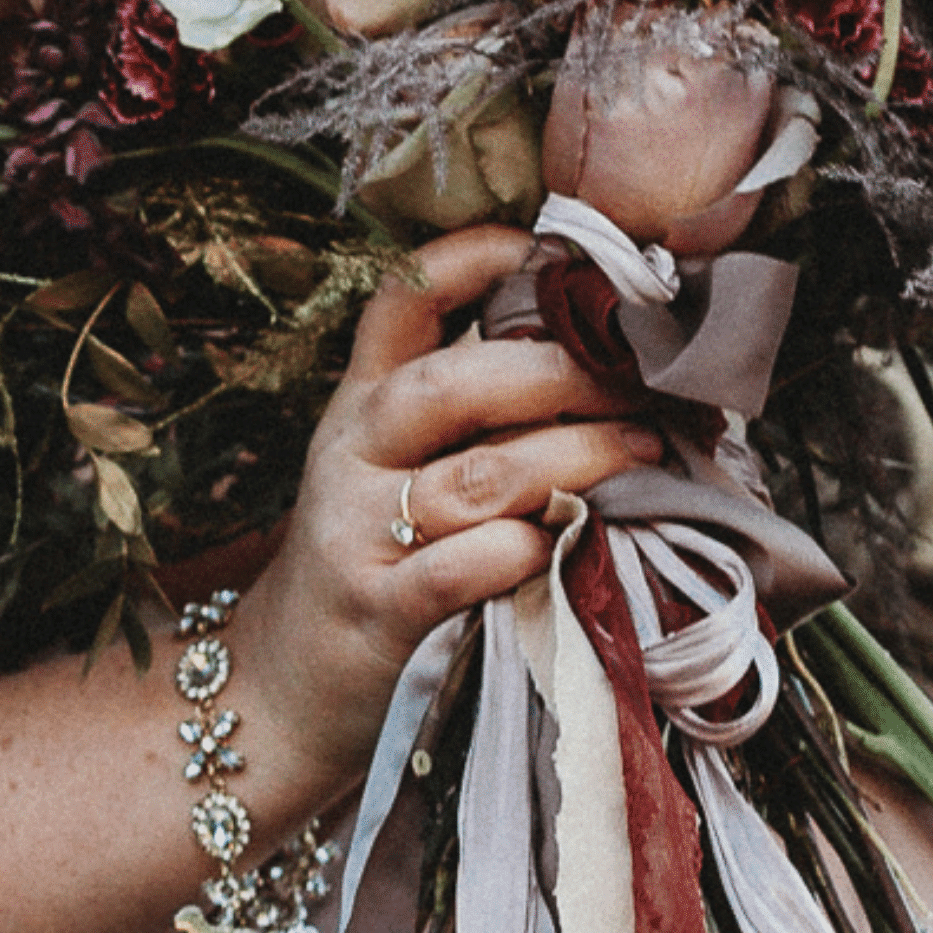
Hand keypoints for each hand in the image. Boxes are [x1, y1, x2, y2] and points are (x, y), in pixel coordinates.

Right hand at [228, 225, 661, 775]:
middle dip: (561, 372)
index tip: (550, 247)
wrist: (285, 685)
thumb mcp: (392, 470)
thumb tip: (608, 359)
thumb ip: (472, 417)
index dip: (471, 259)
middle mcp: (353, 456)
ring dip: (576, 457)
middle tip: (643, 381)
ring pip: (478, 478)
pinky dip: (522, 550)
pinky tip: (566, 543)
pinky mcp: (379, 612)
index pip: (401, 302)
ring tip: (647, 452)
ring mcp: (359, 534)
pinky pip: (460, 569)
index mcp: (361, 406)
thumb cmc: (376, 562)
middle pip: (452, 385)